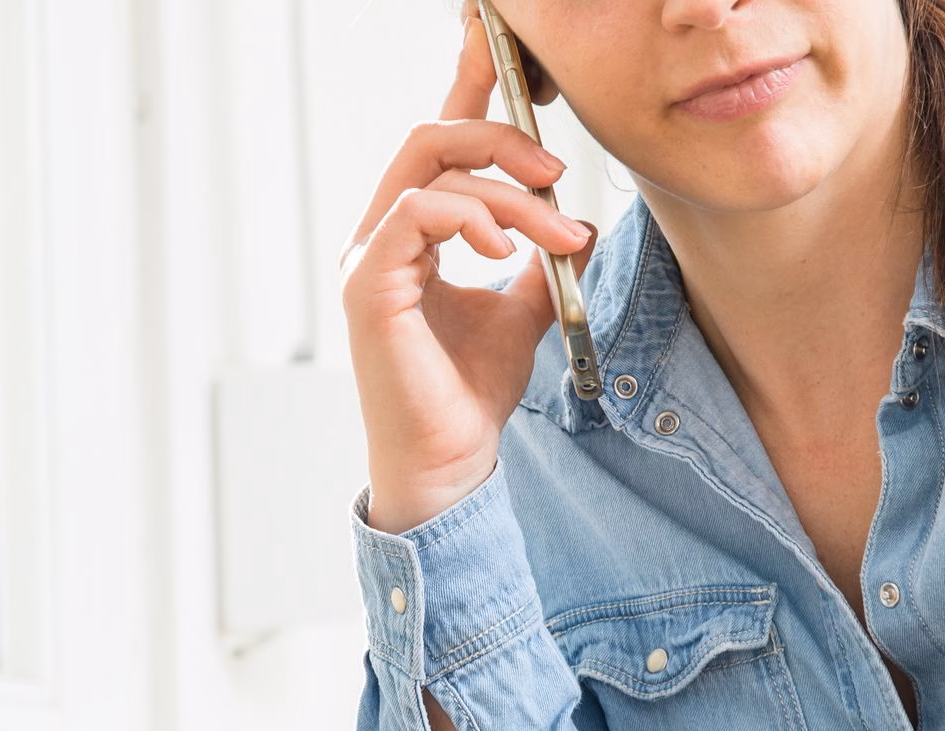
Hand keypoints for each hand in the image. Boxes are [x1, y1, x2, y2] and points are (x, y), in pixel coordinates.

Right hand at [340, 10, 593, 534]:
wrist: (450, 464)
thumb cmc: (470, 395)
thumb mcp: (521, 313)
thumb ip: (537, 263)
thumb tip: (575, 226)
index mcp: (410, 236)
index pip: (437, 148)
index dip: (468, 91)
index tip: (500, 53)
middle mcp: (382, 237)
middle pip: (432, 139)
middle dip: (502, 138)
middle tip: (557, 175)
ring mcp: (370, 258)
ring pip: (434, 173)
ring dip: (509, 194)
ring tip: (557, 235)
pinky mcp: (370, 285)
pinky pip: (417, 213)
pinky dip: (472, 218)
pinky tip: (508, 249)